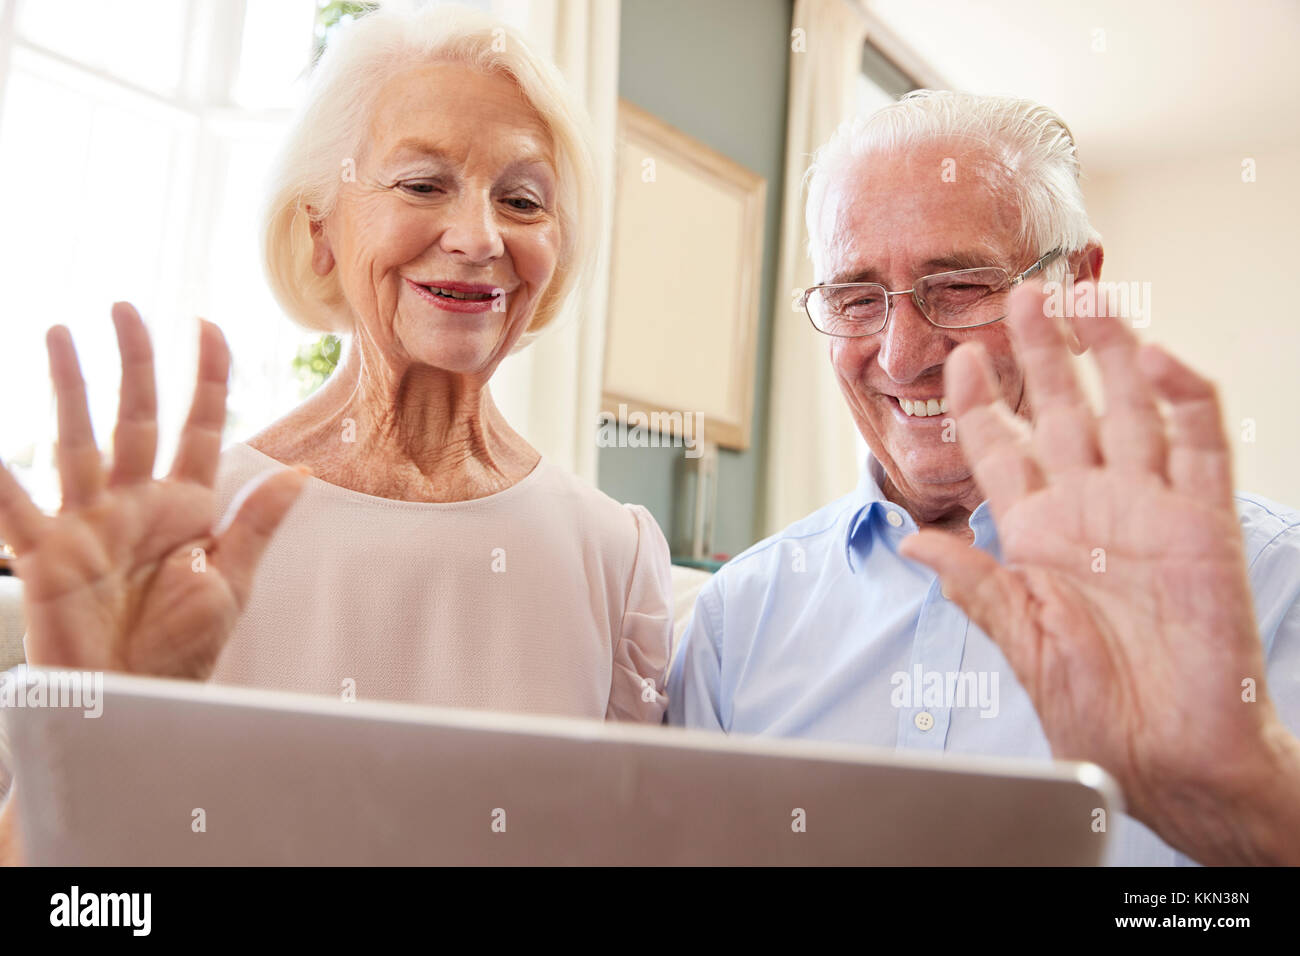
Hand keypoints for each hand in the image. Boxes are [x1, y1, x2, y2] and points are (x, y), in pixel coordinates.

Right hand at [0, 302, 305, 679]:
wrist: (140, 699)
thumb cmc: (184, 648)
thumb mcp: (231, 582)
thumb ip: (258, 525)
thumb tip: (299, 472)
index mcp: (186, 506)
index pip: (200, 426)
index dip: (208, 377)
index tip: (208, 326)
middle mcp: (135, 503)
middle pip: (136, 418)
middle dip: (134, 364)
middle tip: (125, 309)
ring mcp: (89, 523)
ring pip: (77, 441)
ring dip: (69, 389)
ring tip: (59, 335)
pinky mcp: (49, 555)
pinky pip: (18, 511)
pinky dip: (2, 480)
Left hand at [900, 281, 1299, 864]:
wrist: (1167, 753)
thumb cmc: (1092, 707)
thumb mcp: (1018, 640)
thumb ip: (972, 582)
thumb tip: (912, 539)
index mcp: (1036, 533)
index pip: (1002, 448)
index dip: (979, 401)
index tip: (955, 358)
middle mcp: (1090, 508)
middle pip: (1062, 409)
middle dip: (1039, 353)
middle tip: (1019, 296)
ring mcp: (1148, 508)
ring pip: (1128, 407)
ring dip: (1109, 351)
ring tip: (1084, 296)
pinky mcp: (1203, 522)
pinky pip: (1197, 444)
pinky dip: (1181, 397)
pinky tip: (1153, 357)